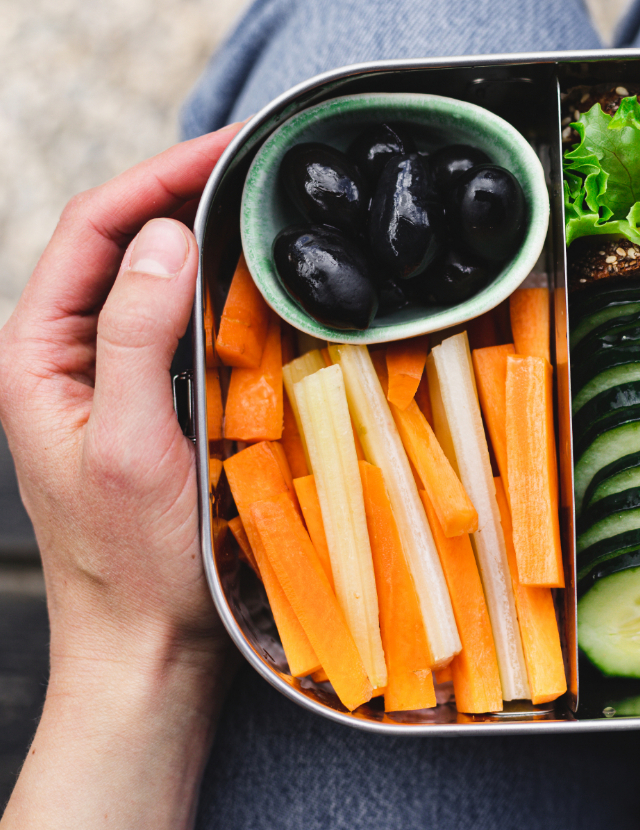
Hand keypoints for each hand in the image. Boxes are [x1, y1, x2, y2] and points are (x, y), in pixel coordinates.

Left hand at [0, 124, 240, 829]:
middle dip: (189, 194)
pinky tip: (270, 291)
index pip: (92, 232)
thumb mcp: (131, 446)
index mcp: (40, 356)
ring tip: (271, 211)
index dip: (156, 178)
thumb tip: (164, 238)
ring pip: (159, 284)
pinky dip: (229, 299)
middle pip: (124, 245)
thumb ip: (133, 337)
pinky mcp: (160, 408)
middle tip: (264, 166)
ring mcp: (118, 383)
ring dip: (212, 243)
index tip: (229, 148)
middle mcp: (74, 359)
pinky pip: (190, 332)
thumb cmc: (134, 566)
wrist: (150, 649)